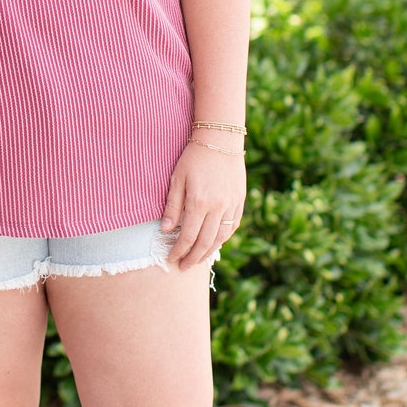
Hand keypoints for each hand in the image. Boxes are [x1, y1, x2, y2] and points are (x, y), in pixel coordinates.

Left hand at [160, 143, 244, 269]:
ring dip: (209, 252)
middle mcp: (218, 207)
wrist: (220, 140)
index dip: (179, 251)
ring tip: (198, 260)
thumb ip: (172, 206)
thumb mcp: (177, 179)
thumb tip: (166, 230)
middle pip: (205, 242)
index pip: (188, 236)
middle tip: (183, 267)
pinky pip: (233, 226)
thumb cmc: (193, 157)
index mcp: (199, 202)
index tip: (171, 258)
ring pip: (221, 237)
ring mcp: (231, 205)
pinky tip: (215, 243)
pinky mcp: (239, 201)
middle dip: (193, 257)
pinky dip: (223, 238)